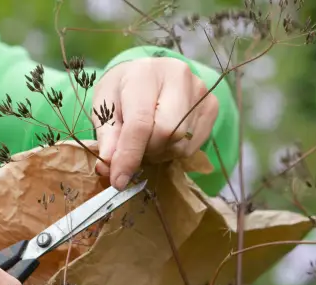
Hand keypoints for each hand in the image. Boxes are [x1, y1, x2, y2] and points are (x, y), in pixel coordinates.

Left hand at [92, 57, 218, 189]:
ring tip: (148, 139)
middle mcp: (179, 77)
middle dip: (146, 151)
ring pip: (181, 143)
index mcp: (146, 73)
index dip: (129, 155)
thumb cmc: (123, 90)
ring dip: (160, 152)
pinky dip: (174, 150)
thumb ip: (107, 136)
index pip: (140, 122)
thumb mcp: (104, 106)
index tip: (118, 180)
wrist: (148, 73)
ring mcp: (200, 92)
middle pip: (167, 133)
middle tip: (134, 149)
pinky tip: (165, 137)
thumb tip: (107, 167)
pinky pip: (193, 146)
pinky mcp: (212, 107)